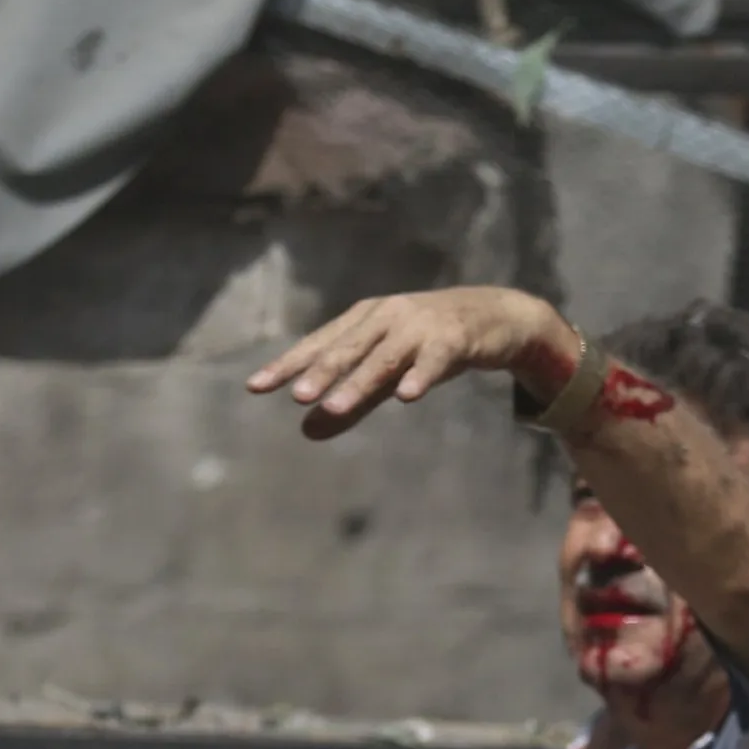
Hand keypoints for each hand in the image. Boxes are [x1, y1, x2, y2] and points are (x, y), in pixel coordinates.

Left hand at [247, 286, 572, 438]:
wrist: (492, 317)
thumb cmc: (429, 343)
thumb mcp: (387, 372)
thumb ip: (351, 401)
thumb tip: (306, 431)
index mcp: (362, 321)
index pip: (319, 345)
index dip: (288, 365)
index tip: (255, 387)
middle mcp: (385, 317)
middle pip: (346, 348)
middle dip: (320, 372)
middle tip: (295, 396)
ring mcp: (418, 326)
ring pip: (383, 357)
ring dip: (358, 382)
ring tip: (335, 407)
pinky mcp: (452, 339)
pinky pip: (432, 361)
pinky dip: (419, 376)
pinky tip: (406, 396)